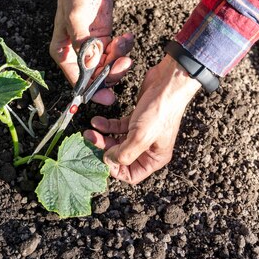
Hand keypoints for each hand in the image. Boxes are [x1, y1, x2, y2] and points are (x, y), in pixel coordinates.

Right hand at [50, 0, 133, 104]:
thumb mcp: (76, 17)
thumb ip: (82, 42)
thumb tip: (89, 64)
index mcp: (63, 54)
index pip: (78, 81)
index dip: (93, 91)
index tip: (109, 97)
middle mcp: (76, 56)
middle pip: (96, 77)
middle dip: (112, 72)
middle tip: (125, 62)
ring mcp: (91, 50)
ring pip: (108, 67)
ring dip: (120, 58)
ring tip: (124, 40)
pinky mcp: (103, 42)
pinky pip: (116, 54)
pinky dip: (124, 48)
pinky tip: (127, 36)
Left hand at [84, 56, 200, 183]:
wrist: (168, 83)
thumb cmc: (161, 110)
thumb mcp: (141, 137)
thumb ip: (124, 153)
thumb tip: (108, 160)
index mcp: (155, 158)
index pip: (132, 175)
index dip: (115, 170)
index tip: (102, 159)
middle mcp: (149, 148)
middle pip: (121, 157)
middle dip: (104, 150)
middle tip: (90, 142)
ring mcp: (142, 133)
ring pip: (117, 141)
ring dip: (102, 137)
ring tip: (90, 132)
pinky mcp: (136, 119)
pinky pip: (118, 127)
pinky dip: (106, 125)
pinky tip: (97, 121)